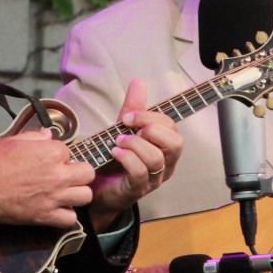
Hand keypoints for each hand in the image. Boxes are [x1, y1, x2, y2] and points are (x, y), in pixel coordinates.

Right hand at [0, 129, 95, 228]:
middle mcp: (58, 175)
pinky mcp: (46, 216)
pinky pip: (70, 219)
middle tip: (67, 174)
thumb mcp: (14, 141)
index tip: (50, 159)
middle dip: (79, 172)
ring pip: (86, 196)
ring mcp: (54, 197)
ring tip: (66, 192)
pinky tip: (58, 209)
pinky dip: (66, 215)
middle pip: (88, 173)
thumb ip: (36, 137)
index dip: (60, 155)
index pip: (69, 151)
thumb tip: (48, 135)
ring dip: (77, 193)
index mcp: (51, 153)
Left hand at [88, 78, 182, 230]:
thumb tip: (139, 82)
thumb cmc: (115, 160)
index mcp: (165, 148)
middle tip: (128, 127)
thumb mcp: (125, 130)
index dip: (151, 117)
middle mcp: (165, 165)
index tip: (128, 116)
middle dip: (151, 129)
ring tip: (117, 141)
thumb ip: (133, 108)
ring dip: (134, 144)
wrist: (97, 187)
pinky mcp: (137, 189)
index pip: (171, 127)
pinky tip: (114, 152)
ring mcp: (153, 180)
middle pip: (175, 143)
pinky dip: (126, 158)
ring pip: (156, 158)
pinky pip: (139, 172)